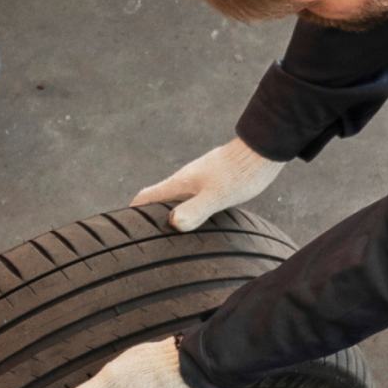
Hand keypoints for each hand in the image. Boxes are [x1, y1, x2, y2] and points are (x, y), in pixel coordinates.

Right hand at [134, 137, 284, 231]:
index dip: (132, 212)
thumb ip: (195, 210)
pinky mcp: (214, 179)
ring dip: (170, 213)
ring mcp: (200, 178)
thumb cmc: (242, 172)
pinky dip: (188, 210)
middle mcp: (186, 179)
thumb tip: (174, 224)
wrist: (264, 150)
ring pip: (177, 197)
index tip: (123, 230)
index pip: (146, 196)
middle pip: (159, 198)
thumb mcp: (217, 195)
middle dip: (150, 216)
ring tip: (170, 234)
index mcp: (180, 182)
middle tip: (145, 238)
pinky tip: (199, 221)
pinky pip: (193, 197)